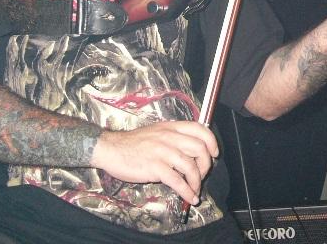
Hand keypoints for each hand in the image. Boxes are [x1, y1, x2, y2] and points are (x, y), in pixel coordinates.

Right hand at [93, 121, 218, 204]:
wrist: (112, 149)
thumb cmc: (133, 143)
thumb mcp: (156, 132)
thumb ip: (174, 137)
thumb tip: (192, 149)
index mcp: (171, 127)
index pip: (199, 128)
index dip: (211, 141)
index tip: (214, 153)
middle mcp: (169, 137)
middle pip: (200, 149)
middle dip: (206, 165)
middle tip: (202, 175)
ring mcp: (162, 151)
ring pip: (191, 167)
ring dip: (197, 182)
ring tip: (195, 190)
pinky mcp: (155, 167)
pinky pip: (178, 181)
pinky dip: (187, 192)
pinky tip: (189, 197)